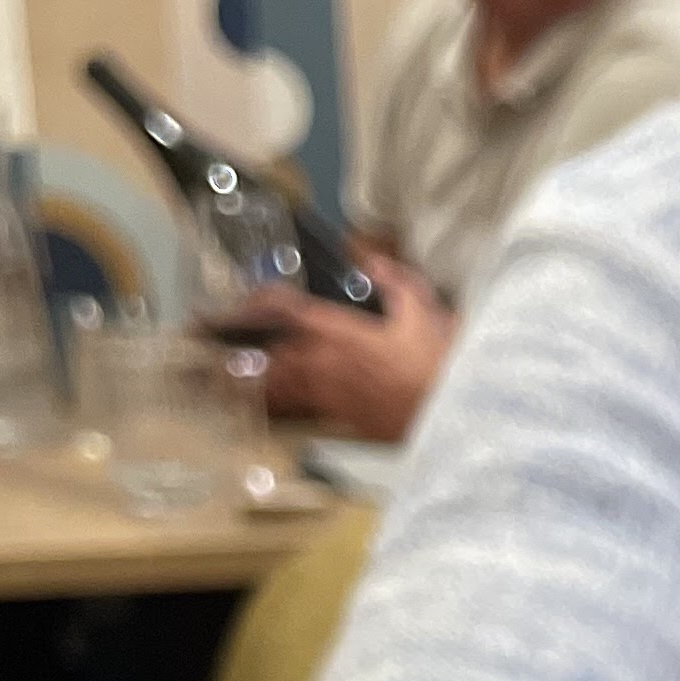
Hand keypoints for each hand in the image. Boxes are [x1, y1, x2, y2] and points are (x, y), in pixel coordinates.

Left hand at [253, 254, 453, 440]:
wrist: (450, 413)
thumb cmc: (438, 361)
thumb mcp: (423, 307)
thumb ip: (394, 280)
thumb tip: (371, 261)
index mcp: (340, 332)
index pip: (288, 311)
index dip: (261, 302)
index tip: (251, 297)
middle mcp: (327, 364)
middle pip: (274, 351)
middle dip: (252, 341)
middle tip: (229, 333)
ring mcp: (332, 394)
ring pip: (282, 384)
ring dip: (260, 373)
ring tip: (240, 367)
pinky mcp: (342, 419)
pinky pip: (301, 409)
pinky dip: (281, 402)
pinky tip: (271, 401)